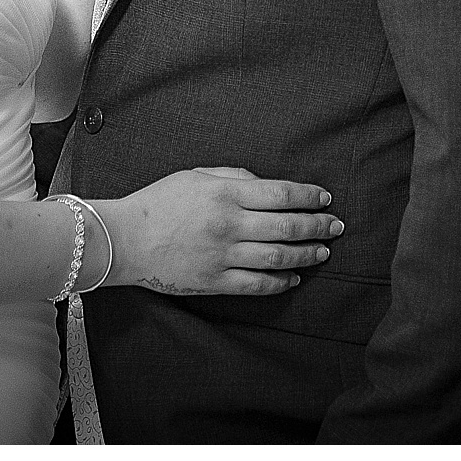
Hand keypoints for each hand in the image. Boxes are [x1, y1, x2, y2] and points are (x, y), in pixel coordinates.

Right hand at [97, 166, 341, 296]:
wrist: (124, 240)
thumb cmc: (159, 202)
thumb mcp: (197, 176)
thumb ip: (234, 177)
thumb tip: (266, 186)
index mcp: (225, 194)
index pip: (280, 194)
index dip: (308, 196)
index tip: (325, 199)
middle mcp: (229, 225)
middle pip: (287, 226)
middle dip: (317, 225)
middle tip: (336, 226)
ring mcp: (223, 256)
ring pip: (278, 257)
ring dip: (305, 254)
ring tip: (323, 251)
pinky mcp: (215, 281)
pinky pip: (257, 285)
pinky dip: (281, 282)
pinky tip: (294, 277)